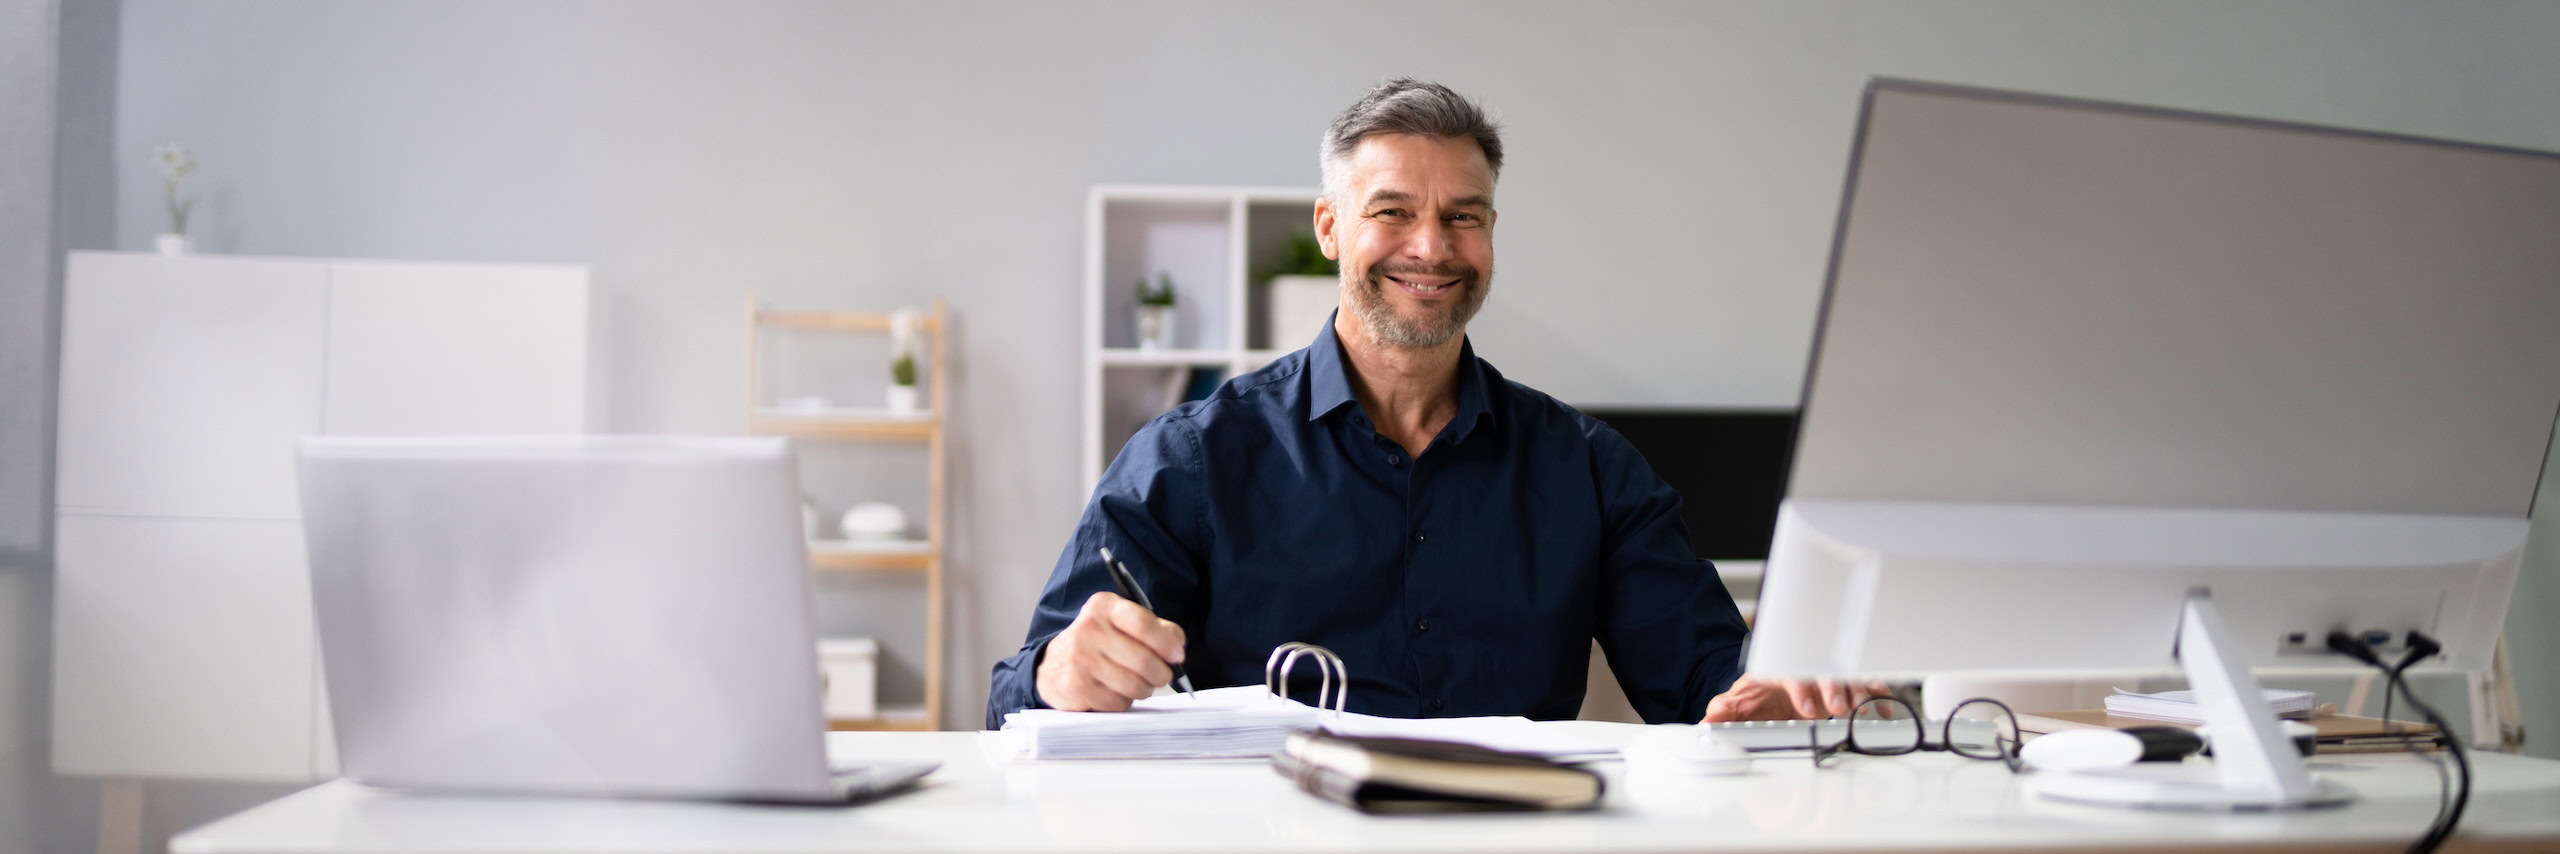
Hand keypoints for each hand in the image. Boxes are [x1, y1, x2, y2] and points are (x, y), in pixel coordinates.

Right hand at [1034, 592, 1187, 711]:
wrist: (1054, 663)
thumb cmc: (1100, 642)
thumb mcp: (1123, 623)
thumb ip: (1157, 629)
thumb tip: (1177, 648)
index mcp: (1103, 606)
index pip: (1142, 623)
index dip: (1166, 643)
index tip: (1177, 656)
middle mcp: (1088, 629)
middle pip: (1143, 659)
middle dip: (1161, 673)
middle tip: (1163, 676)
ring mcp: (1079, 659)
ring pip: (1133, 685)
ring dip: (1144, 689)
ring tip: (1140, 683)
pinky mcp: (1075, 686)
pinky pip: (1118, 703)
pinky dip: (1124, 701)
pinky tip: (1116, 691)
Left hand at [1702, 673, 1894, 721]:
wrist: (1773, 691)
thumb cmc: (1759, 694)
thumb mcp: (1738, 701)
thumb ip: (1725, 712)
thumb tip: (1707, 722)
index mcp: (1780, 669)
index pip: (1791, 672)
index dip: (1801, 690)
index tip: (1807, 710)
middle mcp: (1806, 668)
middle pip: (1824, 670)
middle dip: (1834, 688)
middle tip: (1840, 708)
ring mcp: (1827, 675)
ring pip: (1848, 675)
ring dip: (1858, 692)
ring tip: (1864, 709)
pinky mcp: (1845, 684)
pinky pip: (1864, 683)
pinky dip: (1875, 694)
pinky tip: (1882, 709)